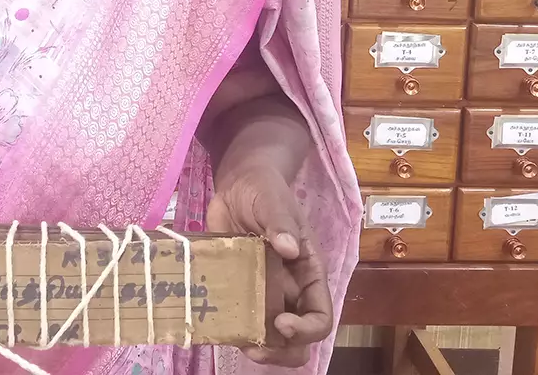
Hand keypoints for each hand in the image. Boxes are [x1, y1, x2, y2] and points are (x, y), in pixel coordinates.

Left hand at [207, 162, 333, 367]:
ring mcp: (263, 294)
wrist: (238, 185)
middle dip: (283, 352)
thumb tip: (289, 247)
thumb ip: (281, 222)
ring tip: (238, 344)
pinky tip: (217, 329)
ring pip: (270, 338)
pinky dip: (231, 331)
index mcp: (307, 273)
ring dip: (259, 348)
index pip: (320, 315)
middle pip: (299, 339)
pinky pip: (238, 321)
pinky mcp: (237, 291)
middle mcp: (289, 291)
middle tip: (256, 349)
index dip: (307, 328)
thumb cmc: (265, 191)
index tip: (281, 324)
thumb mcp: (274, 202)